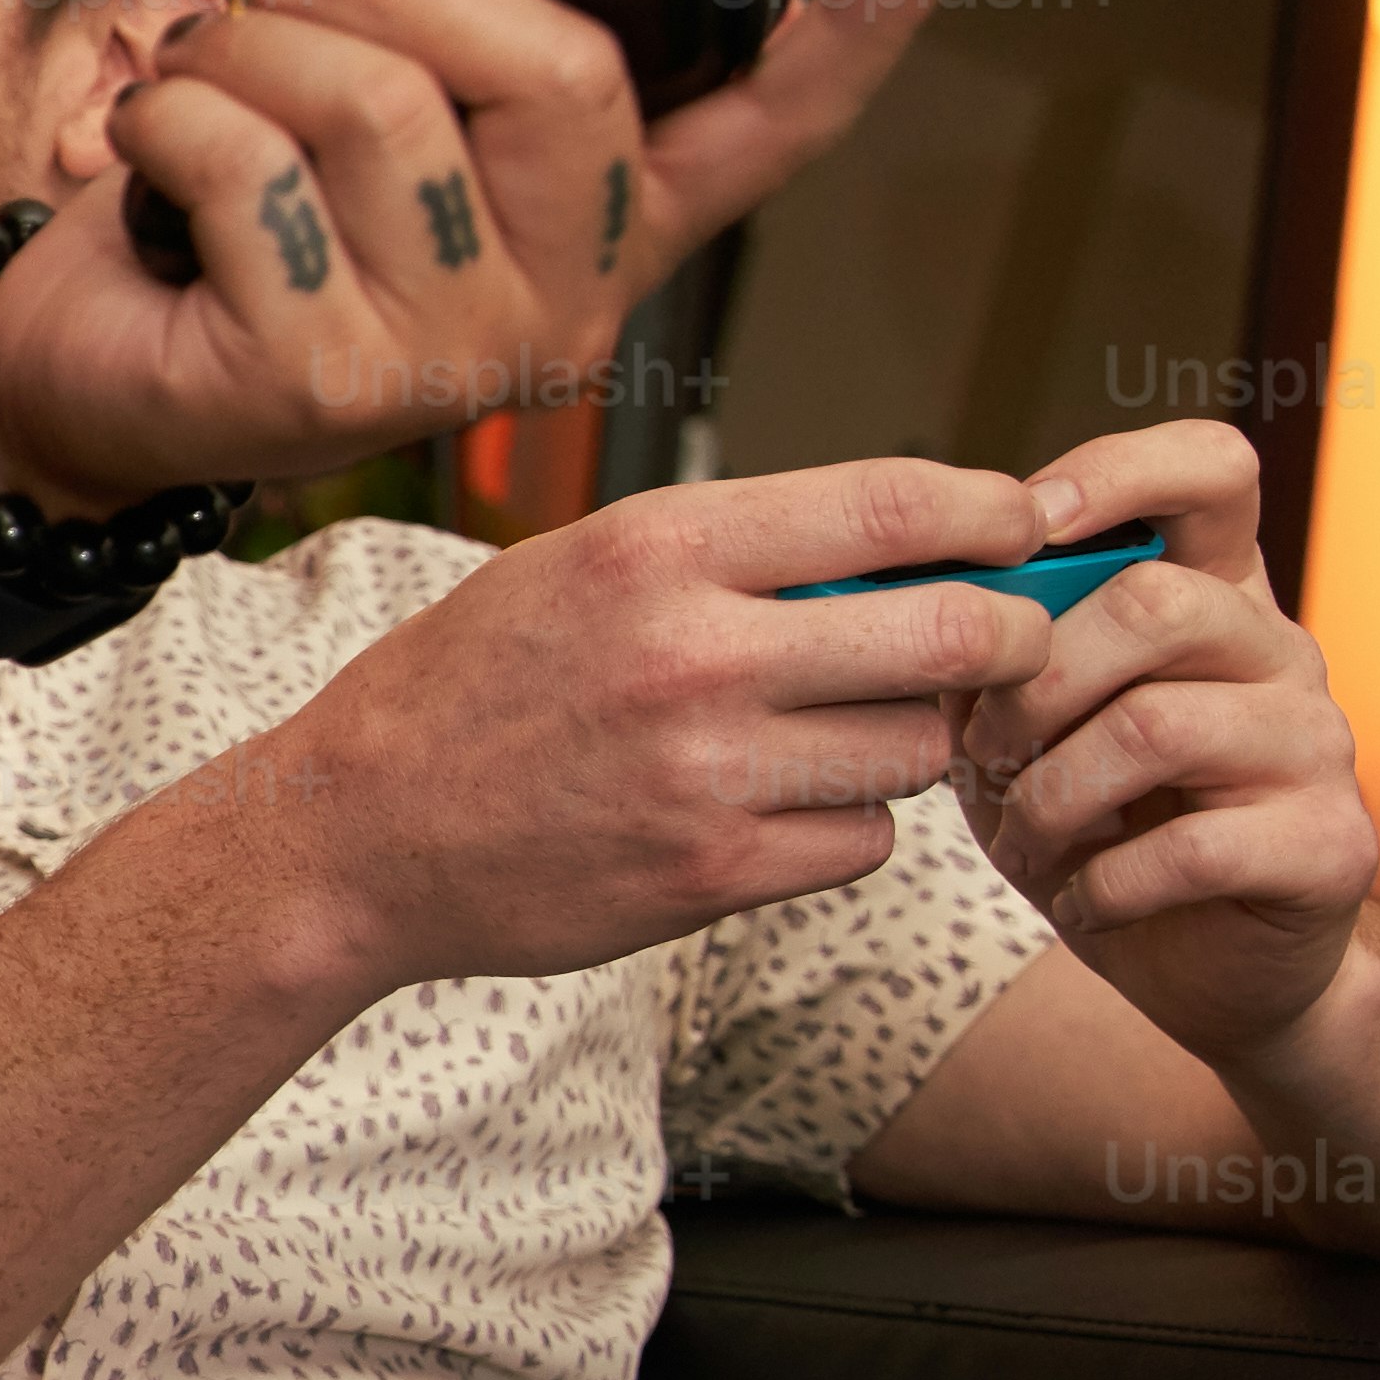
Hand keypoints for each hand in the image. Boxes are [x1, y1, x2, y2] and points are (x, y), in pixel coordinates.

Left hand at [0, 0, 991, 512]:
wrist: (66, 383)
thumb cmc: (210, 232)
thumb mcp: (353, 122)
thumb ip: (446, 49)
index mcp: (598, 233)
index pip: (768, 127)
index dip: (860, 23)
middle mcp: (559, 310)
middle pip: (553, 64)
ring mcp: (454, 360)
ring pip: (377, 102)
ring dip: (247, 45)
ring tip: (196, 76)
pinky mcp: (327, 385)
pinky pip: (250, 166)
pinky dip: (169, 119)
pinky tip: (147, 156)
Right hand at [227, 457, 1071, 999]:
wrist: (354, 831)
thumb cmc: (469, 686)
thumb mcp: (577, 567)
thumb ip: (730, 551)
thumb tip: (910, 546)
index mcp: (657, 550)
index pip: (895, 508)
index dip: (994, 513)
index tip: (1026, 524)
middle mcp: (694, 654)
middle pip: (953, 635)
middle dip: (1009, 638)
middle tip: (1010, 644)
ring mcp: (708, 772)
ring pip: (915, 746)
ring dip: (905, 740)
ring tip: (832, 734)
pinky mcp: (712, 871)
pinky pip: (861, 841)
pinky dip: (844, 826)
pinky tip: (774, 808)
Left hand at [943, 418, 1379, 1070]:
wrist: (1205, 965)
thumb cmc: (1098, 822)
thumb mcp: (1021, 724)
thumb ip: (986, 652)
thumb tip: (887, 592)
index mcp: (1214, 594)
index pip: (1212, 468)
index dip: (1117, 472)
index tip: (1024, 529)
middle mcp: (1281, 651)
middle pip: (1158, 603)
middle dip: (1034, 682)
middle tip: (983, 751)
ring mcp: (1319, 744)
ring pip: (1160, 725)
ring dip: (1051, 795)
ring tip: (1022, 839)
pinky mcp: (1329, 845)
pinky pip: (1190, 848)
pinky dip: (1102, 885)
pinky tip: (1081, 899)